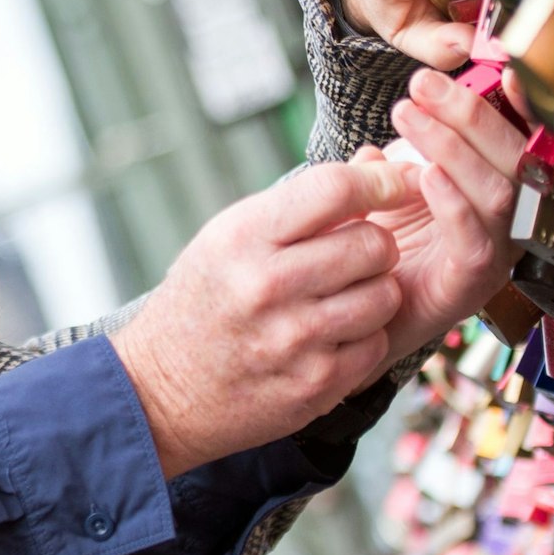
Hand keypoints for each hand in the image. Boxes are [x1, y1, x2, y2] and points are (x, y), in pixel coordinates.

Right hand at [110, 161, 415, 476]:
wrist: (161, 389)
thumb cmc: (205, 300)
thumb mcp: (229, 239)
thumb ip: (299, 204)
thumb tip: (380, 164)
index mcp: (243, 239)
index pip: (335, 190)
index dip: (379, 182)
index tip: (392, 185)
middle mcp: (267, 287)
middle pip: (372, 244)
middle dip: (375, 245)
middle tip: (353, 256)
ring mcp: (293, 340)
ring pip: (385, 296)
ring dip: (374, 293)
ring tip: (342, 297)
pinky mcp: (314, 385)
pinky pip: (376, 343)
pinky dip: (363, 337)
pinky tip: (331, 336)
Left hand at [356, 67, 526, 367]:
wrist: (353, 323)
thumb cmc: (372, 257)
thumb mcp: (376, 201)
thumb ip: (382, 173)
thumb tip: (369, 151)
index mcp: (488, 194)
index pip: (510, 141)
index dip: (505, 107)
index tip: (483, 70)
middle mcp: (502, 222)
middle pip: (510, 159)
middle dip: (468, 115)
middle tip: (421, 86)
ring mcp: (493, 253)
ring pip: (497, 192)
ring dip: (454, 147)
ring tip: (410, 116)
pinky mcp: (472, 284)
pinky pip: (476, 240)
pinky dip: (454, 204)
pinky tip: (426, 176)